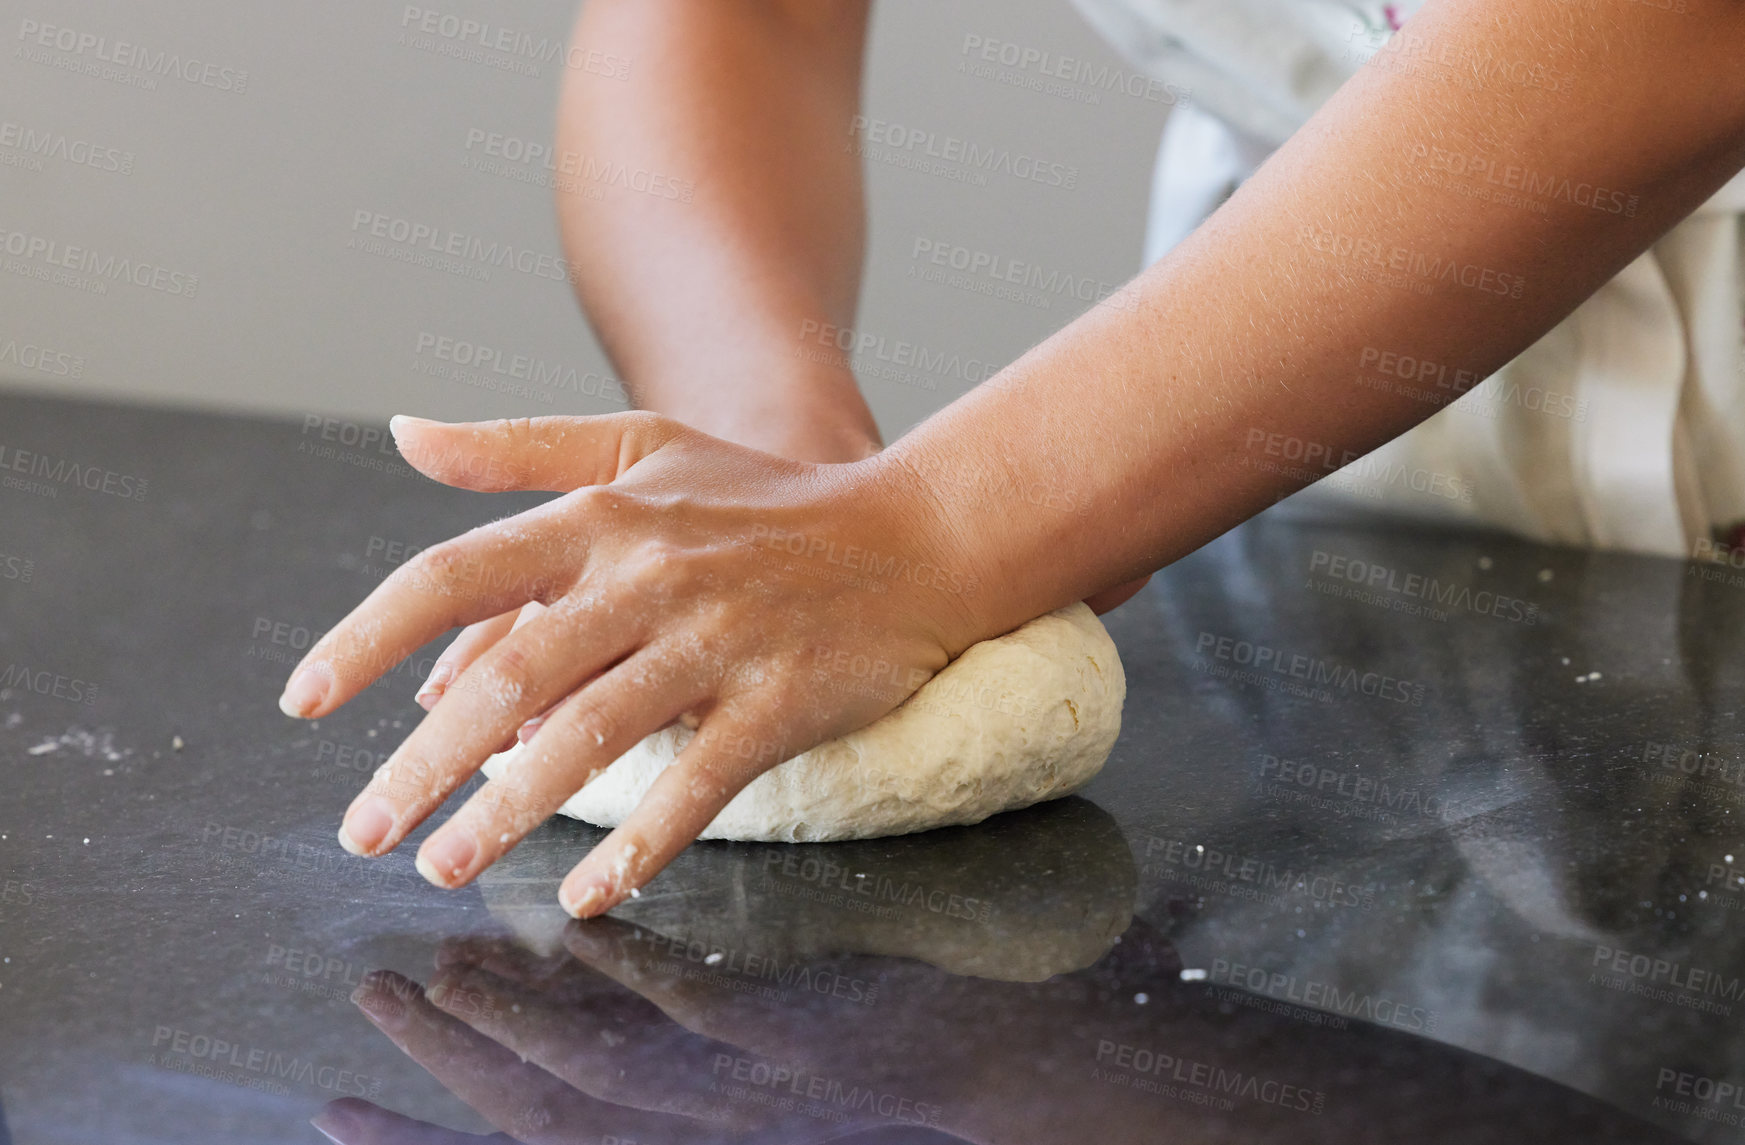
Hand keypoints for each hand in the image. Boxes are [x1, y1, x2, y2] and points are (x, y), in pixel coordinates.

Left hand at [278, 412, 990, 915]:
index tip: (303, 703)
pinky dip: (636, 846)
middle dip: (421, 765)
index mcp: (600, 520)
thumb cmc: (766, 497)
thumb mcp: (642, 446)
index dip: (366, 638)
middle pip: (508, 679)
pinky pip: (694, 787)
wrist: (914, 533)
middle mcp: (647, 580)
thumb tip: (403, 435)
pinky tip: (582, 894)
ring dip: (506, 813)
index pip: (454, 575)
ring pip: (591, 738)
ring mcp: (716, 645)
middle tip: (364, 831)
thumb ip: (519, 449)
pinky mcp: (778, 704)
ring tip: (443, 866)